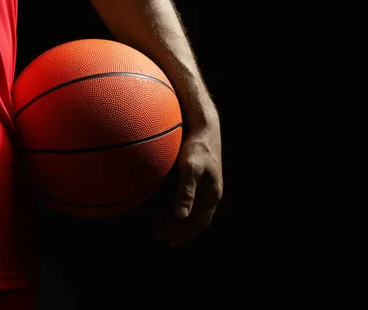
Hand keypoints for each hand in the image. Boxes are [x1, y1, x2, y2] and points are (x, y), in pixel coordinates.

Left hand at [152, 121, 222, 246]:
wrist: (205, 128)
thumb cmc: (198, 146)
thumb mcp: (190, 167)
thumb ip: (186, 191)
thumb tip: (181, 215)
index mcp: (211, 195)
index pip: (198, 223)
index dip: (183, 234)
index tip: (167, 240)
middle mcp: (210, 195)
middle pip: (194, 221)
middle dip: (176, 231)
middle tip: (156, 235)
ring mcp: (205, 189)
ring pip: (190, 213)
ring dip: (174, 222)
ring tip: (156, 226)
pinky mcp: (199, 182)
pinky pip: (188, 203)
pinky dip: (175, 211)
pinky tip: (162, 212)